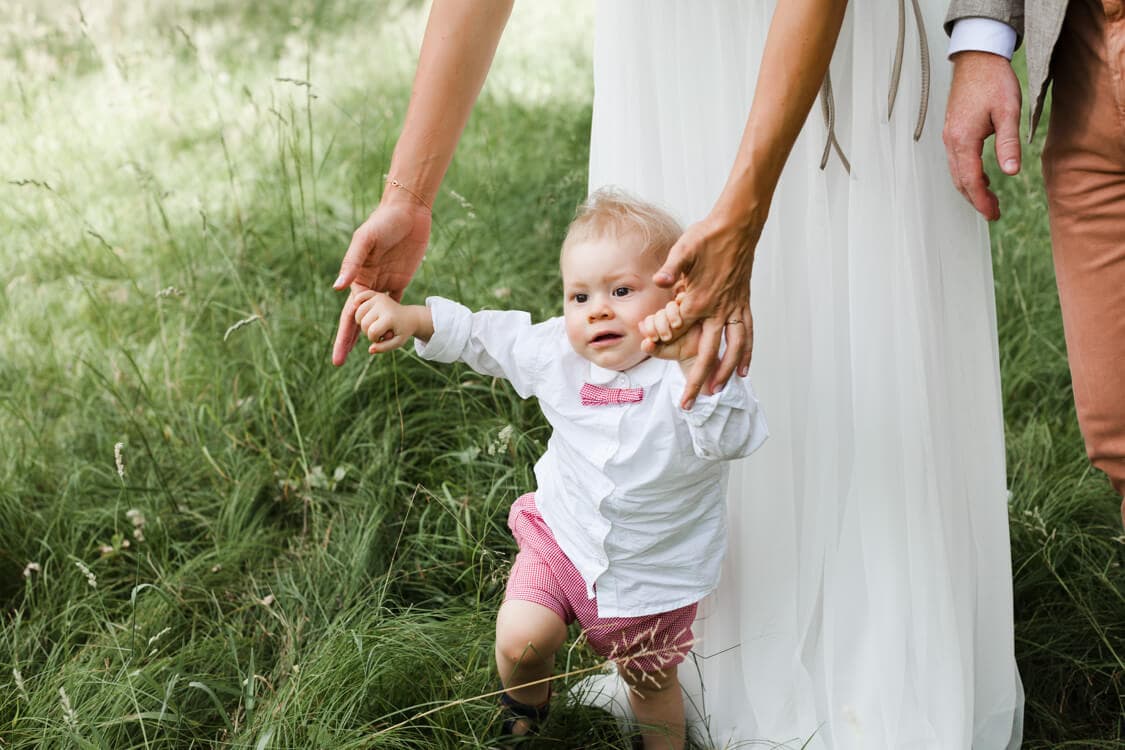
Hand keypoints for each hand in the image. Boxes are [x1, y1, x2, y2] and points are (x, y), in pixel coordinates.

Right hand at [331, 198, 430, 364]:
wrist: (408, 211)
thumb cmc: (383, 221)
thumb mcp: (365, 239)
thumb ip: (351, 263)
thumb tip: (337, 289)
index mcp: (357, 277)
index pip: (348, 314)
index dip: (343, 336)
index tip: (338, 357)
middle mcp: (368, 285)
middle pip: (358, 321)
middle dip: (349, 342)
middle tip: (338, 364)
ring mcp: (384, 285)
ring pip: (376, 318)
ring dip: (372, 335)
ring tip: (368, 356)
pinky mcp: (400, 282)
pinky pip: (395, 307)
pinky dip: (392, 322)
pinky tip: (390, 336)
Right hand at [353, 290, 416, 353]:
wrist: (410, 316)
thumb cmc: (403, 331)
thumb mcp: (398, 342)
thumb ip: (384, 348)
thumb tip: (370, 350)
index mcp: (390, 317)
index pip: (372, 332)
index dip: (374, 338)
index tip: (381, 338)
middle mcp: (382, 305)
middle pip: (363, 323)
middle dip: (368, 331)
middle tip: (378, 331)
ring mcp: (378, 298)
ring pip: (358, 313)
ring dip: (362, 321)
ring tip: (373, 323)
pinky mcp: (375, 294)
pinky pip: (359, 297)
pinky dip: (357, 303)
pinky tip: (359, 309)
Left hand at [651, 213, 756, 408]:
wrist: (738, 226)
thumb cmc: (708, 236)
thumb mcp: (684, 248)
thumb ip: (672, 267)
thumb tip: (659, 279)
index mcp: (700, 299)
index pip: (678, 330)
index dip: (662, 342)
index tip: (649, 352)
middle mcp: (718, 310)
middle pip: (707, 354)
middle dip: (696, 381)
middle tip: (687, 404)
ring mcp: (733, 309)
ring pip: (732, 350)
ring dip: (724, 373)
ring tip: (716, 392)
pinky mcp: (743, 304)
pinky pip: (747, 334)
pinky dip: (746, 353)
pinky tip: (744, 370)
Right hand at [943, 51, 1021, 220]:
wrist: (977, 58)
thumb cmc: (994, 81)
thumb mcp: (1008, 111)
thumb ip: (1008, 144)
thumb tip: (1010, 172)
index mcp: (963, 139)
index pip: (971, 180)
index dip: (982, 200)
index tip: (994, 214)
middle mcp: (951, 141)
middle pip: (960, 181)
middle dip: (976, 199)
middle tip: (993, 213)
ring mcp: (949, 136)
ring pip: (957, 172)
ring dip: (971, 188)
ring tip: (989, 200)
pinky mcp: (952, 131)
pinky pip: (957, 161)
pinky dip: (967, 175)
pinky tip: (983, 176)